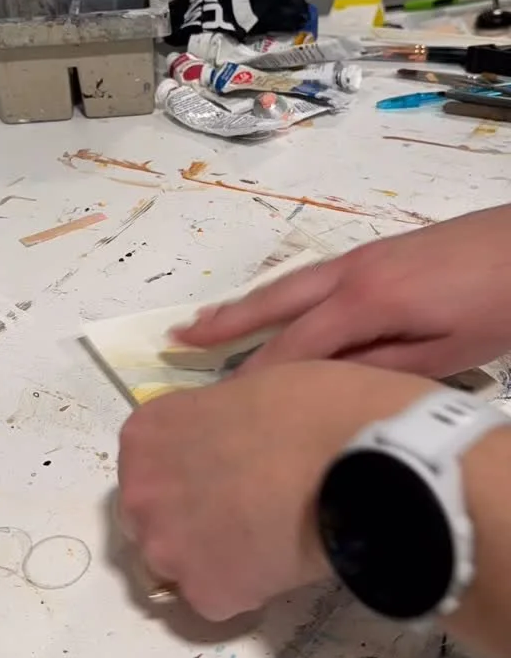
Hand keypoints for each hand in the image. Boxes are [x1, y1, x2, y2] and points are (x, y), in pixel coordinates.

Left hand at [118, 361, 434, 620]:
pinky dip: (244, 587)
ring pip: (179, 561)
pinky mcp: (205, 595)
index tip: (221, 471)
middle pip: (152, 516)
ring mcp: (168, 548)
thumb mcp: (249, 387)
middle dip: (188, 515)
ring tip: (266, 539)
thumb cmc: (311, 406)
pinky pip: (217, 597)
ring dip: (212, 555)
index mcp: (146, 433)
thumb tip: (229, 436)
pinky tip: (280, 563)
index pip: (148, 462)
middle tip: (242, 510)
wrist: (356, 459)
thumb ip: (216, 420)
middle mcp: (140, 492)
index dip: (188, 468)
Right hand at [175, 205, 510, 377]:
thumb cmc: (498, 304)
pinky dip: (281, 295)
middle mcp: (354, 272)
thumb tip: (325, 384)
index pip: (295, 346)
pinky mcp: (380, 253)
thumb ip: (382, 367)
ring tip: (206, 321)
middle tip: (178, 338)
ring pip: (291, 284)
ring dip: (247, 304)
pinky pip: (313, 278)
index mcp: (367, 301)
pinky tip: (277, 308)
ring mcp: (365, 257)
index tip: (221, 404)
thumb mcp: (446, 353)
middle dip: (226, 321)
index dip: (257, 376)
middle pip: (277, 301)